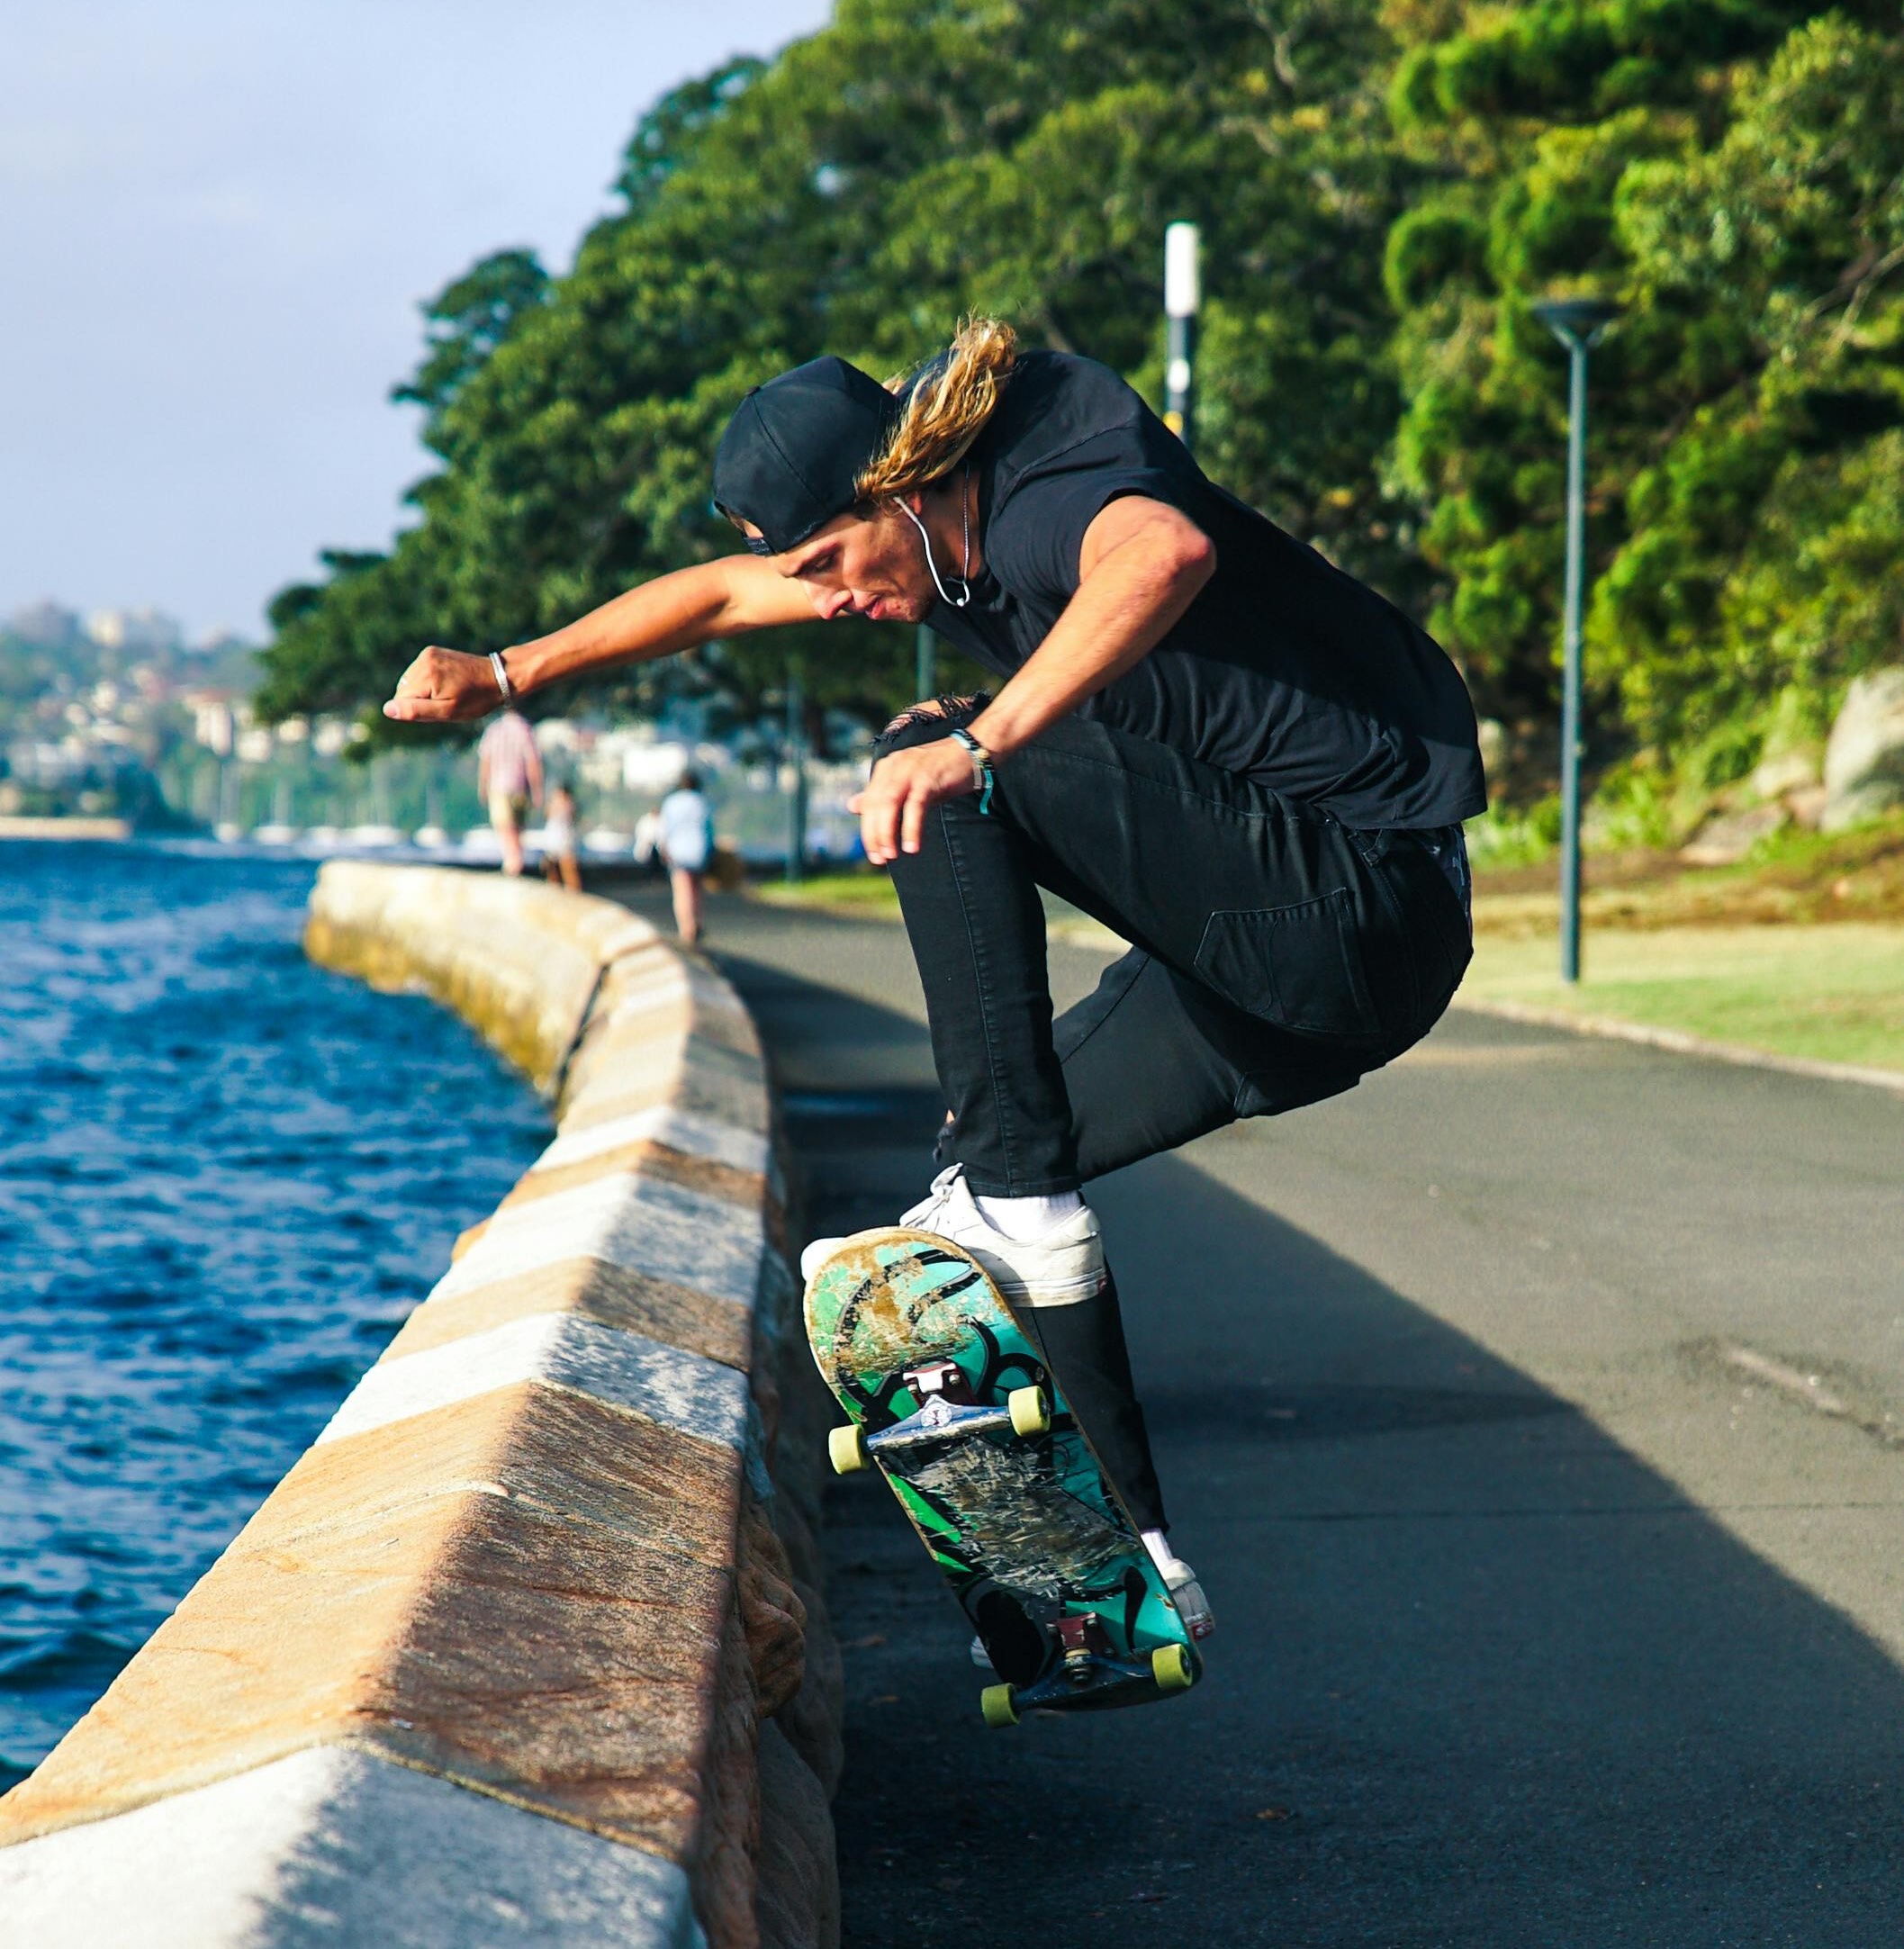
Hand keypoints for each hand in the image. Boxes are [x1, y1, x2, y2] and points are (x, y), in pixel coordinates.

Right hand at [383, 647, 503, 722]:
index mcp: (426, 676)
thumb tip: (387, 709)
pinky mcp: (432, 651)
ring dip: (423, 691)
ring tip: (449, 691)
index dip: (419, 710)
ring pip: (409, 682)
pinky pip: (418, 673)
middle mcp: (423, 661)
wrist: (498, 676)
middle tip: (447, 701)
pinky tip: (447, 682)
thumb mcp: (447, 711)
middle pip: (404, 691)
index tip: (441, 707)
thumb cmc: (476, 700)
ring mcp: (427, 654)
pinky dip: (427, 681)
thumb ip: (416, 711)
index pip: (402, 701)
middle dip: (420, 701)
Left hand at [849, 738, 977, 864]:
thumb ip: (880, 796)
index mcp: (886, 769)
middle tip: (879, 859)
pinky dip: (911, 828)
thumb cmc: (941, 771)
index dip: (868, 831)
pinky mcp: (928, 777)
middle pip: (875, 805)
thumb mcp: (907, 785)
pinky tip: (911, 846)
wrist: (973, 750)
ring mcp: (910, 770)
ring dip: (887, 833)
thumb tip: (851, 806)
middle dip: (874, 835)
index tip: (874, 854)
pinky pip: (915, 806)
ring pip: (889, 805)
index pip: (869, 804)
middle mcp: (894, 767)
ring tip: (891, 855)